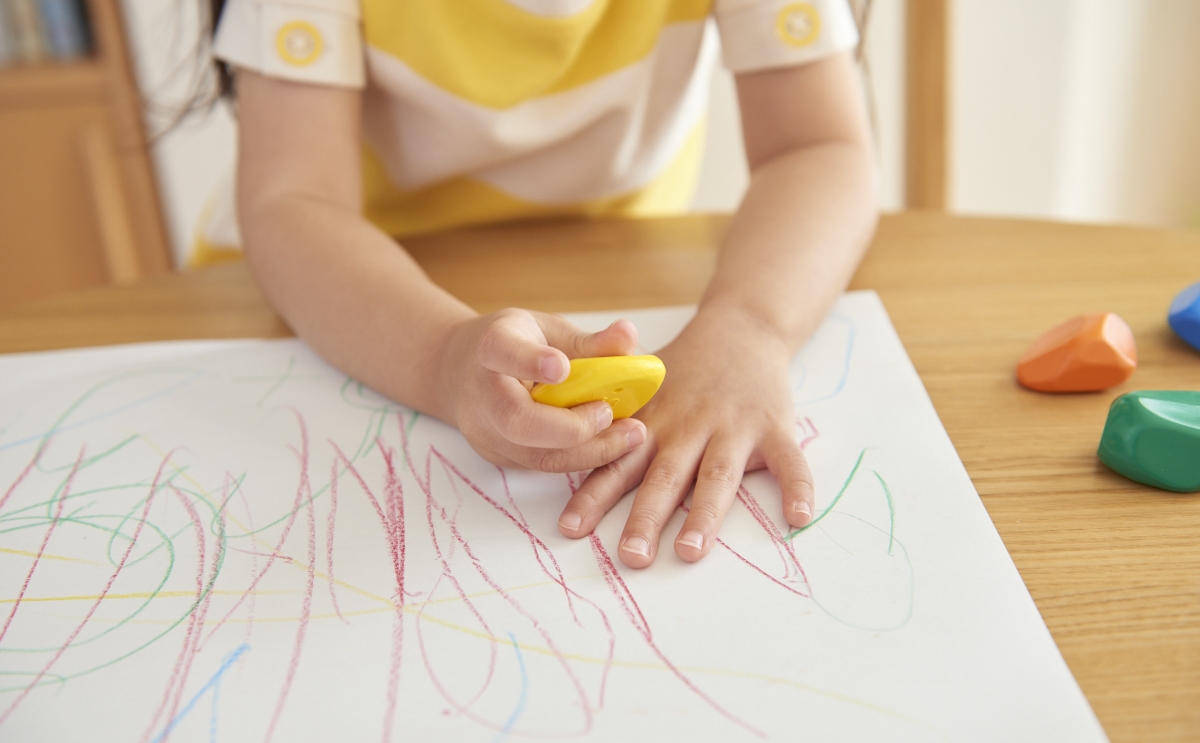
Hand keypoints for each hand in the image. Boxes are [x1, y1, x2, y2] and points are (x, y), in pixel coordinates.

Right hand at [438, 309, 647, 471]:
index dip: (531, 361)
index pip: (504, 352)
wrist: (461, 371)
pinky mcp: (499, 456)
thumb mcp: (547, 330)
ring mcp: (486, 431)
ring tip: (631, 435)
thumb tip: (629, 335)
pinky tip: (612, 445)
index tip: (561, 367)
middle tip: (611, 413)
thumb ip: (588, 340)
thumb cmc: (515, 345)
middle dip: (572, 426)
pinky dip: (582, 458)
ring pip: (536, 454)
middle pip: (518, 420)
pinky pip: (542, 465)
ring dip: (590, 450)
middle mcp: (481, 394)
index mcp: (491, 348)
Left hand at [555, 308, 814, 566]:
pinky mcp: (775, 426)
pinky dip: (798, 488)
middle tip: (630, 557)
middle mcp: (690, 427)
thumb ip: (614, 420)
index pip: (617, 463)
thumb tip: (560, 449)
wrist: (741, 326)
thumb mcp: (643, 386)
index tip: (571, 529)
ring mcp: (734, 427)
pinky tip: (799, 518)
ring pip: (717, 476)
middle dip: (645, 518)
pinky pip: (789, 461)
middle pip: (664, 478)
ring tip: (689, 551)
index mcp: (654, 422)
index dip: (593, 495)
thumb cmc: (685, 369)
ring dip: (704, 515)